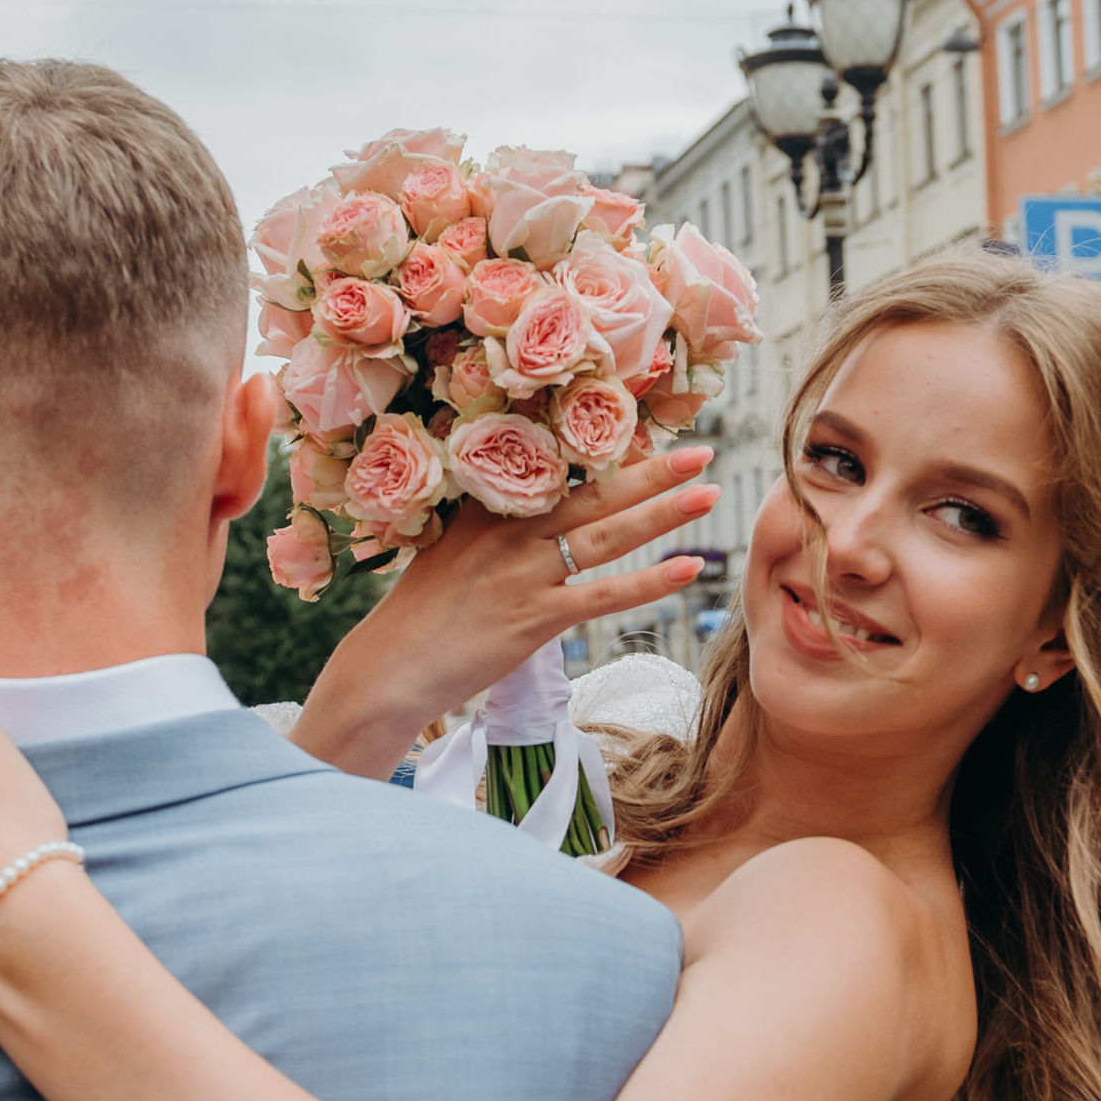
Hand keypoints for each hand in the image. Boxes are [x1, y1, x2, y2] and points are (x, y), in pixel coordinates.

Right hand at [293, 447, 716, 778]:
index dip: (610, 455)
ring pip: (607, 537)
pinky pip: (604, 595)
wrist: (392, 665)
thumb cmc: (421, 613)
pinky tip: (689, 568)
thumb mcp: (452, 550)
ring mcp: (525, 574)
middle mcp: (511, 532)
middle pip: (594, 494)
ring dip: (663, 514)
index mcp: (490, 509)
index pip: (560, 471)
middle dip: (652, 472)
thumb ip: (493, 526)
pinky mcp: (536, 618)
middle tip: (702, 453)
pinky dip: (650, 581)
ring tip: (708, 495)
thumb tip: (530, 512)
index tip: (655, 435)